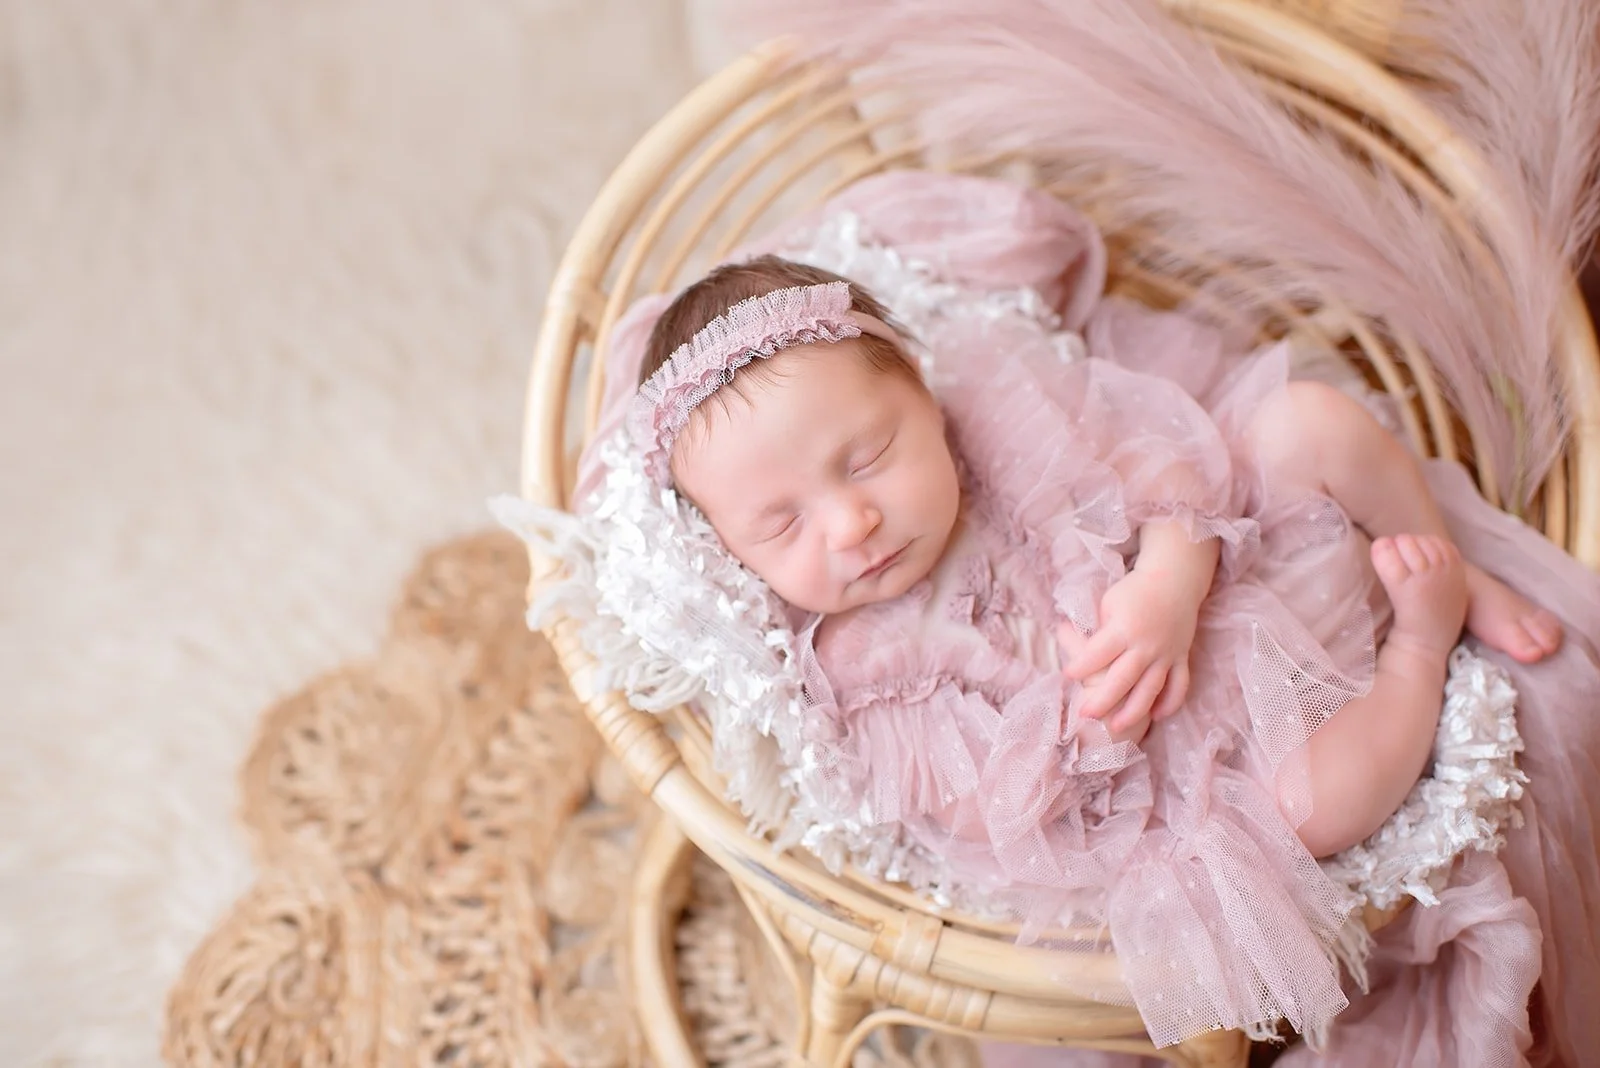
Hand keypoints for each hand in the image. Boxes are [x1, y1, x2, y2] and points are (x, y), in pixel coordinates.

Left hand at [1057, 568, 1199, 733]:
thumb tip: (1066, 636)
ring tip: (1116, 727)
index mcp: (1124, 628)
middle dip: (1102, 700)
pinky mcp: (1181, 657)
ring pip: (1150, 689)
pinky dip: (1170, 702)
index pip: (1097, 653)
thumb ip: (1094, 626)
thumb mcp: (1108, 602)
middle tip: (1084, 715)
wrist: (1175, 580)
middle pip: (1122, 679)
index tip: (1066, 676)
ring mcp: (1166, 654)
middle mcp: (1145, 645)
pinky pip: (1179, 685)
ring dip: (1134, 711)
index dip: (1080, 666)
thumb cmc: (1134, 590)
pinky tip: (1157, 716)